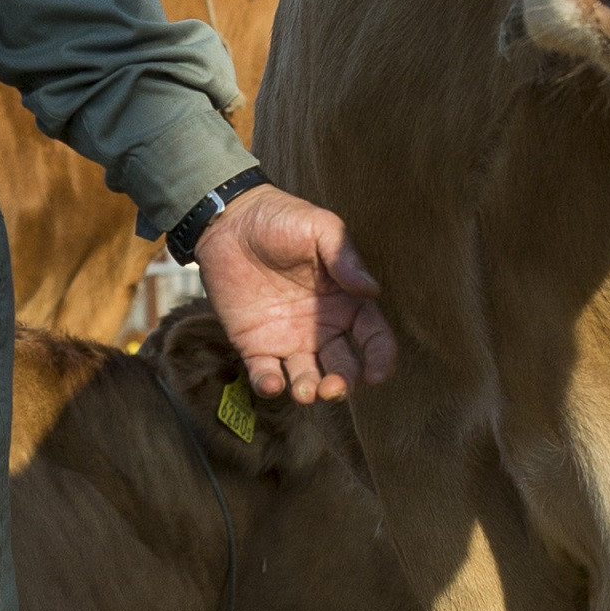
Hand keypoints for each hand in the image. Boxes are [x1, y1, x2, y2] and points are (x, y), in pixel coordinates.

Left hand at [192, 188, 395, 402]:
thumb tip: (372, 291)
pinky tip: (271, 383)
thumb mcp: (320, 228)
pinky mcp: (255, 345)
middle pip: (343, 367)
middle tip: (332, 387)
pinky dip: (269, 385)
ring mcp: (289, 339)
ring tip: (305, 392)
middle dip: (342, 384)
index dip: (380, 360)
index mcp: (347, 302)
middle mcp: (323, 328)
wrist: (228, 219)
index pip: (374, 338)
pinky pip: (265, 373)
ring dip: (309, 391)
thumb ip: (345, 257)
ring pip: (307, 378)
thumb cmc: (281, 219)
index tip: (375, 375)